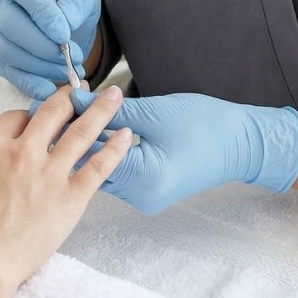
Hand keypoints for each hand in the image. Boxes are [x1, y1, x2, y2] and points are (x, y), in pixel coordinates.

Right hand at [0, 0, 101, 98]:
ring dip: (38, 65)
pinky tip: (49, 87)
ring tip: (67, 70)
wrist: (55, 17)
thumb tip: (66, 23)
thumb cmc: (67, 0)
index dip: (41, 12)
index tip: (64, 35)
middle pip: (8, 22)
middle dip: (41, 45)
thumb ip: (76, 4)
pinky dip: (27, 82)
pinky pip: (4, 69)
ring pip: (5, 49)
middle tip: (71, 58)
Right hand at [0, 85, 131, 292]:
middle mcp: (23, 152)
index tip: (37, 115)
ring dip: (100, 110)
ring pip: (81, 131)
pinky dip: (114, 148)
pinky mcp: (70, 198)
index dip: (29, 113)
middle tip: (79, 90)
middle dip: (68, 97)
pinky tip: (125, 136)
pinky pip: (98, 166)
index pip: (15, 117)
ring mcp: (49, 173)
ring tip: (114, 96)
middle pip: (52, 112)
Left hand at [71, 90, 297, 213]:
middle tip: (55, 110)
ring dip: (87, 146)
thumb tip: (79, 101)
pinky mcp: (149, 190)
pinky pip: (116, 173)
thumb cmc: (206, 124)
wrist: (243, 143)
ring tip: (69, 120)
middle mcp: (140, 196)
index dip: (70, 127)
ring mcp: (144, 196)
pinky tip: (94, 133)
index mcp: (143, 179)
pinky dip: (104, 153)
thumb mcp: (156, 112)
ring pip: (101, 173)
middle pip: (91, 168)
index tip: (54, 104)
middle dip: (73, 139)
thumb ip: (113, 110)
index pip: (91, 154)